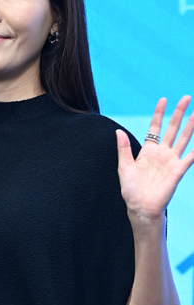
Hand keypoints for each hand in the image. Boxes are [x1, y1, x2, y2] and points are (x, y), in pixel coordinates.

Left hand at [116, 96, 193, 221]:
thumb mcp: (124, 166)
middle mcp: (161, 153)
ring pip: (184, 138)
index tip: (163, 100)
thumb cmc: (130, 189)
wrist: (140, 206)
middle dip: (179, 113)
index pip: (155, 127)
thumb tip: (118, 131)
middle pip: (173, 129)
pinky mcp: (178, 171)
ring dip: (191, 125)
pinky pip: (190, 157)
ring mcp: (171, 161)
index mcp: (147, 151)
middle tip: (187, 97)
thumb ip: (123, 148)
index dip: (159, 114)